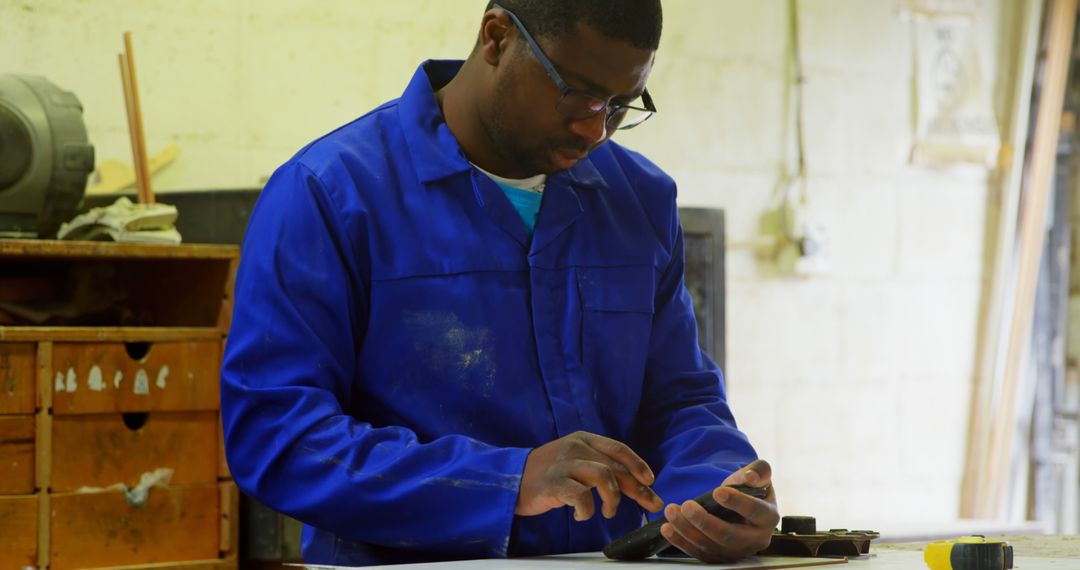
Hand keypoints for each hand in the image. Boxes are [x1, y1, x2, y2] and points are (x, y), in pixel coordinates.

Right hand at [516, 431, 663, 520]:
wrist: (510, 478)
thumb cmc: (548, 473)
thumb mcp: (574, 460)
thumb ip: (598, 464)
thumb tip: (632, 482)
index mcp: (583, 439)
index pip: (618, 449)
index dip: (638, 464)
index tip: (650, 481)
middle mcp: (576, 448)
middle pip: (616, 467)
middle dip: (637, 489)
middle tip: (649, 504)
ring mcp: (564, 464)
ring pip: (604, 477)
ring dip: (613, 499)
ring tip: (608, 512)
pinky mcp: (554, 483)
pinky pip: (581, 496)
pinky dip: (587, 510)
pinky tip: (582, 515)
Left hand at [660, 459, 779, 562]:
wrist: (739, 504)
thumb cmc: (749, 488)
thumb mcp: (759, 474)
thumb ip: (759, 470)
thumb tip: (750, 478)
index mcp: (768, 517)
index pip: (755, 512)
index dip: (737, 502)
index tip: (717, 492)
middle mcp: (755, 539)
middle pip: (729, 535)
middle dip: (705, 521)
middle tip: (687, 505)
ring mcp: (736, 551)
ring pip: (710, 546)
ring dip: (687, 530)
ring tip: (671, 511)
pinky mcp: (719, 557)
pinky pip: (698, 553)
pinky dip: (680, 542)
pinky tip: (667, 528)